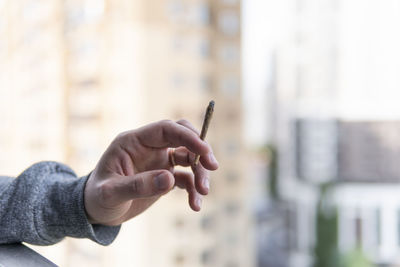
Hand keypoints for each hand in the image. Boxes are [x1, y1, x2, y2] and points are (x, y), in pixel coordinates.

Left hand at [84, 120, 218, 225]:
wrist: (96, 211)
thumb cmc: (97, 197)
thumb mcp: (110, 193)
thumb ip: (137, 185)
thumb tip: (169, 179)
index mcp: (134, 141)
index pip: (166, 129)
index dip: (187, 136)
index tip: (204, 151)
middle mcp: (150, 147)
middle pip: (183, 137)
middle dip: (200, 149)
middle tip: (212, 166)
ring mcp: (159, 161)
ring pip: (189, 158)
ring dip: (200, 172)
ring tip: (203, 193)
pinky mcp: (165, 176)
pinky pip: (186, 178)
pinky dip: (194, 189)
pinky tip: (195, 205)